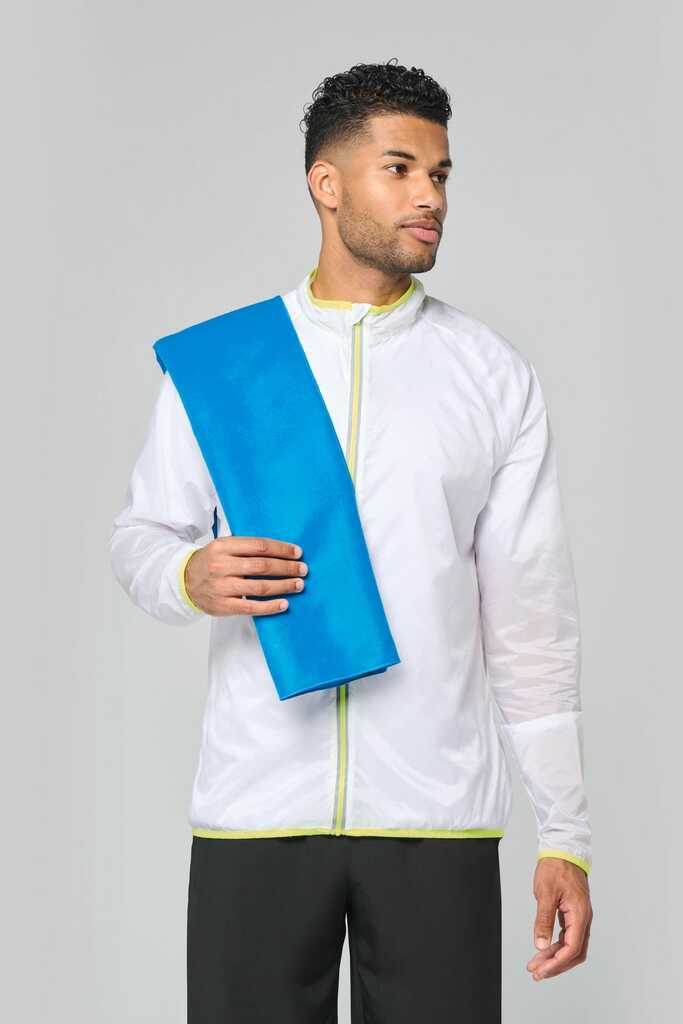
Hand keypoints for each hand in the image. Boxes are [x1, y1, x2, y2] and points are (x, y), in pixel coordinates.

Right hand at [184, 535, 307, 615]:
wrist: (183, 581)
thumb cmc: (210, 562)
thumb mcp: (222, 547)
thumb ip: (246, 546)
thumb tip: (280, 550)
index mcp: (223, 546)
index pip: (259, 546)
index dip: (281, 549)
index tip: (297, 552)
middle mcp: (222, 565)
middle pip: (262, 566)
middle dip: (287, 568)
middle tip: (303, 569)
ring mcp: (221, 587)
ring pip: (259, 587)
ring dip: (283, 586)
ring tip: (298, 585)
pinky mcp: (222, 605)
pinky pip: (251, 607)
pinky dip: (270, 607)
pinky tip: (284, 604)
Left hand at [526, 857, 592, 980]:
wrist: (562, 849)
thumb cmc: (555, 867)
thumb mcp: (545, 893)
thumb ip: (543, 920)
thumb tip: (541, 945)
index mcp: (580, 913)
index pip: (572, 948)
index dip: (557, 963)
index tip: (542, 970)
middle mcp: (583, 918)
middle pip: (574, 952)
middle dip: (556, 965)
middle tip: (537, 973)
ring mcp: (579, 916)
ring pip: (571, 945)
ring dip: (555, 957)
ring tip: (536, 964)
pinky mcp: (573, 913)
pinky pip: (568, 936)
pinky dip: (556, 946)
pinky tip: (544, 950)